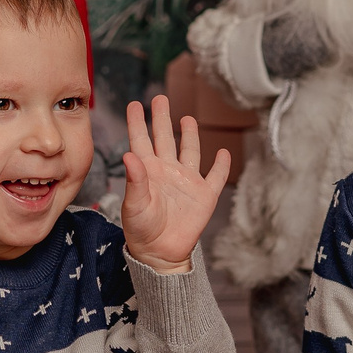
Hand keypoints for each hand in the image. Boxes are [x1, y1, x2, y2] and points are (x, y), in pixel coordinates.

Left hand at [120, 95, 228, 273]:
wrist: (161, 254)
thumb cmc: (141, 230)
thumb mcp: (135, 205)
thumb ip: (135, 180)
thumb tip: (129, 155)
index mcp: (147, 171)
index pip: (141, 140)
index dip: (138, 122)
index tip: (134, 104)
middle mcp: (167, 171)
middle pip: (165, 139)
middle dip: (162, 118)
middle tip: (160, 98)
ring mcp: (187, 182)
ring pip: (190, 152)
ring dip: (190, 135)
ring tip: (187, 119)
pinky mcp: (204, 196)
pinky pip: (215, 177)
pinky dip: (221, 165)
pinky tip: (223, 153)